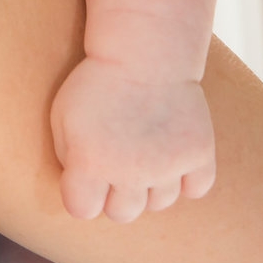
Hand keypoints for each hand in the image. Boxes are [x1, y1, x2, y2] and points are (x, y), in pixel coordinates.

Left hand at [50, 57, 216, 222]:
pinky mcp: (199, 153)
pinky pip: (196, 188)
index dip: (82, 192)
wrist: (145, 48)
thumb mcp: (62, 116)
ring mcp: (168, 165)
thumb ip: (68, 160)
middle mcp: (131, 171)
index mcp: (91, 162)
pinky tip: (173, 154)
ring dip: (150, 184)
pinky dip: (188, 177)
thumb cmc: (96, 82)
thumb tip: (85, 195)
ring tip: (144, 151)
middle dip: (115, 192)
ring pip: (159, 202)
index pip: (82, 210)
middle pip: (122, 213)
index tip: (85, 172)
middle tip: (117, 161)